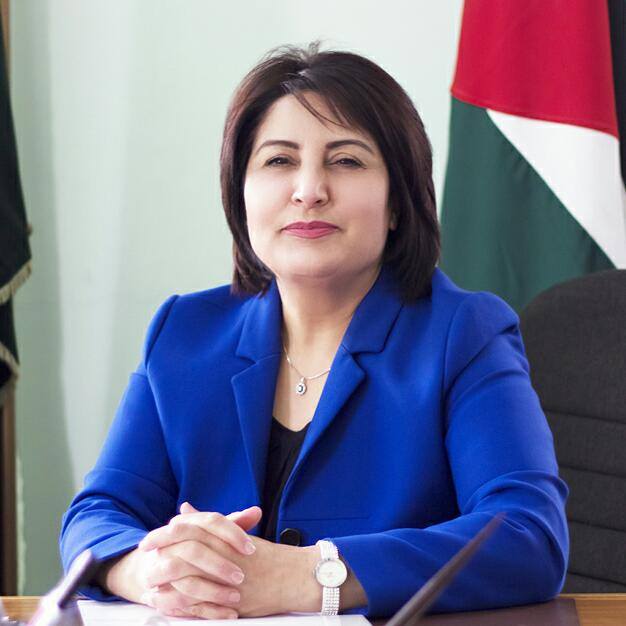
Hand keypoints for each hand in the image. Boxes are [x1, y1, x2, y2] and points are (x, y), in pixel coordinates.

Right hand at [102, 504, 261, 618]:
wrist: (156, 564)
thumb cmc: (195, 546)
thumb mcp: (212, 533)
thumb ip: (235, 523)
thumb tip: (256, 511)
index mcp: (186, 523)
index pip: (210, 522)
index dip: (232, 534)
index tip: (251, 548)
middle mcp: (170, 542)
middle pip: (194, 550)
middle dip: (219, 565)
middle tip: (241, 576)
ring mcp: (160, 567)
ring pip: (184, 579)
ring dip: (212, 590)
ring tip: (236, 597)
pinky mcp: (159, 592)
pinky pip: (180, 604)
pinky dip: (206, 610)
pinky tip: (228, 614)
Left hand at [142, 503, 321, 618]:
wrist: (292, 576)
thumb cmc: (264, 555)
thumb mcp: (235, 534)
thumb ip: (208, 522)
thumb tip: (184, 508)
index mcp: (225, 536)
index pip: (189, 529)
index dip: (165, 534)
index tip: (149, 540)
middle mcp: (225, 554)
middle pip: (184, 551)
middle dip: (160, 556)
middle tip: (144, 560)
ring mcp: (227, 578)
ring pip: (188, 578)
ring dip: (166, 581)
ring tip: (149, 583)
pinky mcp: (231, 599)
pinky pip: (200, 602)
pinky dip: (180, 603)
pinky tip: (166, 603)